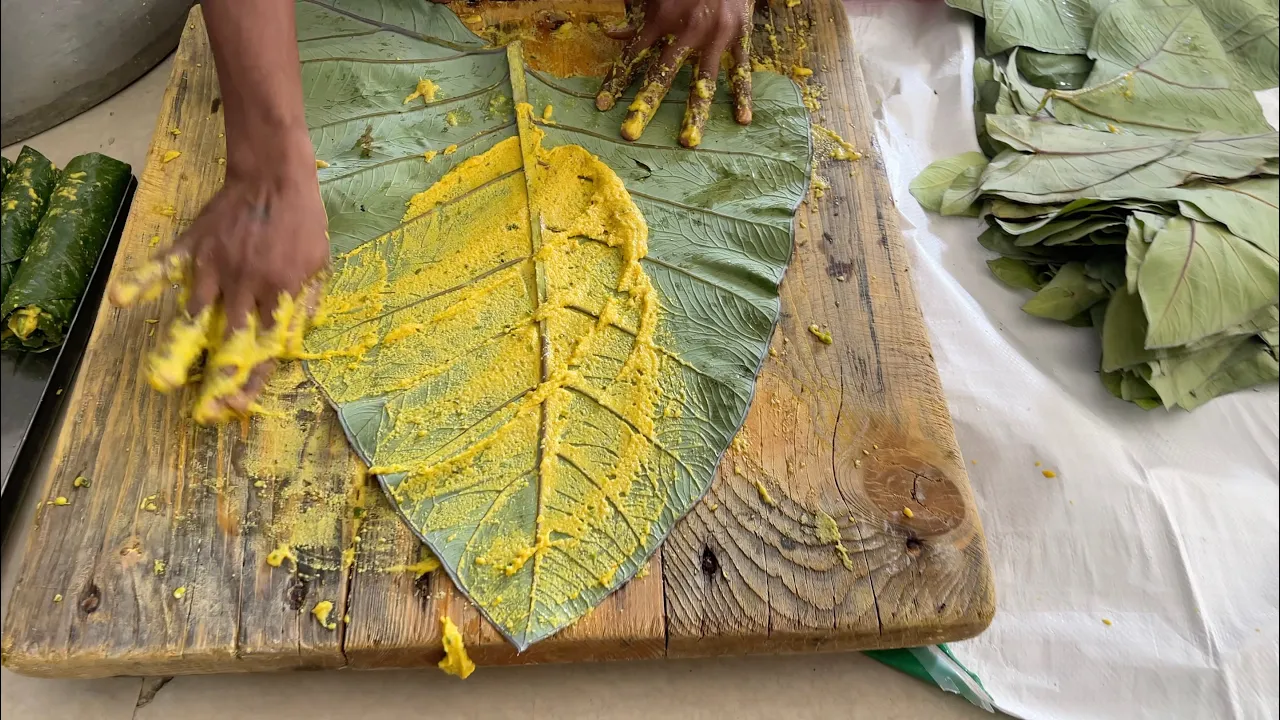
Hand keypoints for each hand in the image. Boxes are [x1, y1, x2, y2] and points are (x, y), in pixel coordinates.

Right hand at [111, 135, 328, 422]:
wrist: (276, 175)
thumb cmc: (302, 222)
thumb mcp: (318, 266)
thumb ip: (303, 306)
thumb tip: (290, 345)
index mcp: (279, 293)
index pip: (264, 347)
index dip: (250, 380)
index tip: (236, 406)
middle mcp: (245, 285)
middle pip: (229, 341)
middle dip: (217, 380)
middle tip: (204, 412)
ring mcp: (215, 266)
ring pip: (195, 315)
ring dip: (180, 351)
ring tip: (162, 382)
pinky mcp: (193, 247)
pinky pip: (163, 267)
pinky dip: (141, 283)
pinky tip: (120, 301)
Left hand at [595, 0, 752, 147]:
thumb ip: (637, 17)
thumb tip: (611, 34)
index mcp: (661, 17)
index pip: (633, 55)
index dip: (616, 80)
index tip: (603, 106)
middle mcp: (686, 30)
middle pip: (661, 75)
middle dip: (644, 106)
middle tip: (630, 134)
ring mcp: (715, 36)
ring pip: (703, 81)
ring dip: (694, 113)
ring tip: (688, 141)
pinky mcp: (739, 36)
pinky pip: (740, 71)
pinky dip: (742, 96)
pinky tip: (742, 120)